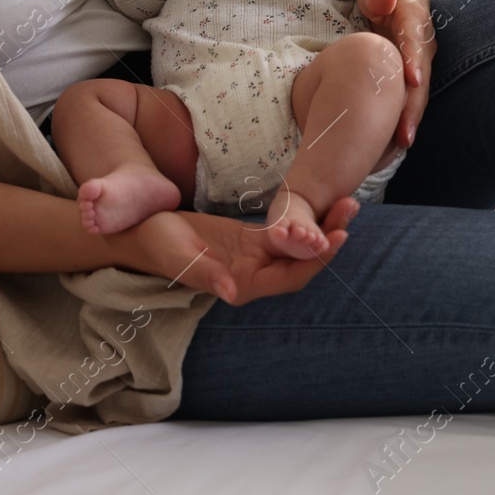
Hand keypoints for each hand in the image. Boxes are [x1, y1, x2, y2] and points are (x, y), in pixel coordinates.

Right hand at [122, 198, 357, 304]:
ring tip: (347, 201)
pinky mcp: (253, 240)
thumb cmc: (155, 244)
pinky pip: (288, 231)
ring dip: (324, 225)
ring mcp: (256, 257)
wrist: (143, 232)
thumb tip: (232, 294)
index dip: (315, 260)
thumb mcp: (177, 256)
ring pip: (299, 245)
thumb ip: (204, 275)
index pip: (290, 278)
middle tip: (351, 206)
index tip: (338, 237)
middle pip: (303, 260)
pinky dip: (307, 219)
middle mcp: (256, 275)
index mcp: (242, 284)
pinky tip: (325, 200)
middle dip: (330, 237)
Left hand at [358, 0, 434, 147]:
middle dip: (414, 103)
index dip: (414, 59)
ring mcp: (421, 58)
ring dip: (412, 115)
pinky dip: (405, 115)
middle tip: (405, 132)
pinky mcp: (415, 71)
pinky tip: (395, 138)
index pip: (415, 38)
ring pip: (419, 90)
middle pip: (422, 74)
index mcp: (415, 15)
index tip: (413, 80)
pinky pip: (411, 95)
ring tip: (402, 141)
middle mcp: (424, 41)